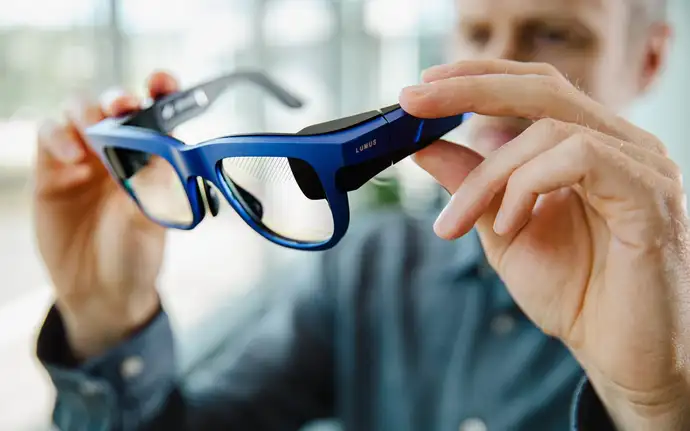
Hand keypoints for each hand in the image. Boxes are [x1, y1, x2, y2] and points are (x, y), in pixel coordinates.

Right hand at [34, 71, 178, 358]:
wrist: (100, 291)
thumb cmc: (134, 253)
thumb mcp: (151, 221)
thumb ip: (155, 186)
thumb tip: (166, 149)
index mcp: (152, 158)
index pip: (157, 113)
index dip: (160, 91)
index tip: (162, 81)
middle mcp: (119, 151)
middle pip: (114, 105)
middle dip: (118, 98)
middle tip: (123, 106)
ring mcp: (84, 158)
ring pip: (78, 112)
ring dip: (86, 113)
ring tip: (92, 136)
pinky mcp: (52, 171)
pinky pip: (49, 135)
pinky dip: (58, 136)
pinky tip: (72, 156)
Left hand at [400, 60, 689, 429]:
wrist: (621, 355)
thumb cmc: (575, 294)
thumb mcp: (503, 231)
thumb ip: (471, 186)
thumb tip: (424, 147)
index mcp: (591, 147)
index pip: (535, 87)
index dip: (479, 76)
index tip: (421, 88)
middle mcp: (622, 144)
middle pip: (542, 88)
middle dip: (470, 90)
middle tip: (412, 102)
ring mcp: (641, 165)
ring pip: (549, 128)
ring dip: (489, 174)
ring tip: (464, 221)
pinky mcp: (648, 194)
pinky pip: (579, 157)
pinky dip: (528, 186)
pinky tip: (511, 226)